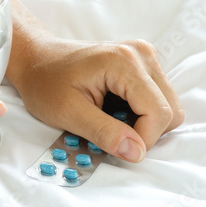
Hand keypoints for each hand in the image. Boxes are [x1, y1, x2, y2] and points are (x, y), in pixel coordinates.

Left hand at [14, 38, 184, 162]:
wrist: (35, 59)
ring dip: (142, 123)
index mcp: (124, 62)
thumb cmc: (45, 82)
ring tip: (108, 119)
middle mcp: (140, 54)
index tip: (117, 148)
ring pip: (166, 105)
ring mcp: (143, 56)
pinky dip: (139, 112)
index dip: (143, 139)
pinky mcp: (141, 63)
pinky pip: (156, 97)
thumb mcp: (68, 112)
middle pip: (170, 110)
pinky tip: (112, 109)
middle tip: (110, 134)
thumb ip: (104, 133)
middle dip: (145, 132)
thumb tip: (137, 153)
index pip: (159, 113)